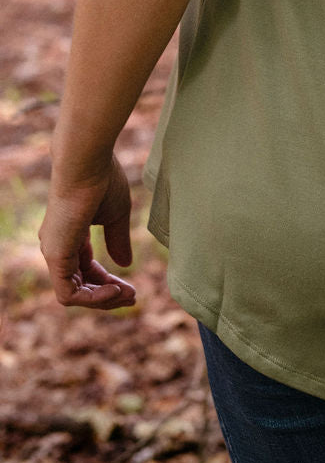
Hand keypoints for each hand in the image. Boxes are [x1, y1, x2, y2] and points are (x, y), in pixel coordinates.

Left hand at [39, 154, 136, 309]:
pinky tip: (114, 290)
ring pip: (73, 293)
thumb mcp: (116, 215)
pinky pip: (68, 293)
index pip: (86, 269)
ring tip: (127, 295)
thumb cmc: (102, 180)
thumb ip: (117, 240)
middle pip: (80, 284)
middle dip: (107, 294)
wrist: (87, 163)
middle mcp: (58, 246)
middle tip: (133, 296)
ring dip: (102, 299)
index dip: (108, 281)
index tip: (130, 286)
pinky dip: (92, 298)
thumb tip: (125, 264)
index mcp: (70, 235)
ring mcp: (54, 251)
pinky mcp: (56, 256)